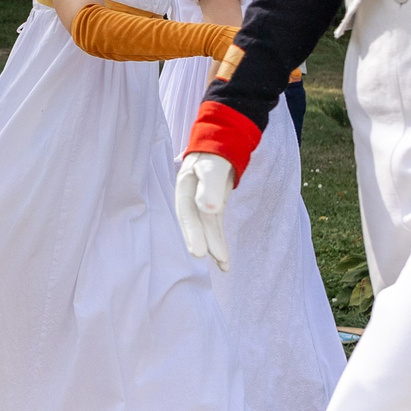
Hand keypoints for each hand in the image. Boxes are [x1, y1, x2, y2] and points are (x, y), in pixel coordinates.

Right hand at [176, 153, 234, 268]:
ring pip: (208, 227)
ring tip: (224, 266)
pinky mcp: (213, 207)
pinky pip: (216, 226)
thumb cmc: (215, 154)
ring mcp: (202, 203)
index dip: (192, 232)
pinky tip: (223, 259)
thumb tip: (208, 210)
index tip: (199, 252)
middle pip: (196, 223)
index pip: (187, 212)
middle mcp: (191, 198)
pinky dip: (220, 240)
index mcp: (185, 186)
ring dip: (215, 246)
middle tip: (212, 260)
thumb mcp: (213, 166)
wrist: (221, 144)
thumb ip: (209, 186)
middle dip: (204, 242)